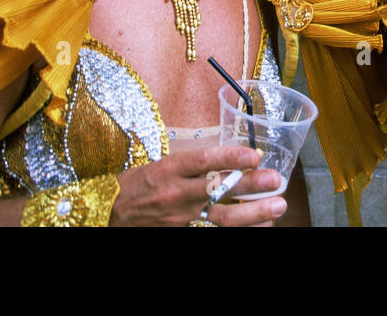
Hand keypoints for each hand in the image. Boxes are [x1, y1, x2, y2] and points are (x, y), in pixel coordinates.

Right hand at [110, 146, 287, 226]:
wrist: (109, 213)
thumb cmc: (138, 185)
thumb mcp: (161, 165)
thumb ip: (194, 164)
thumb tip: (233, 158)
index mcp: (170, 169)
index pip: (204, 160)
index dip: (231, 157)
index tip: (254, 154)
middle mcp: (176, 193)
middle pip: (218, 190)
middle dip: (250, 185)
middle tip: (276, 180)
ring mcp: (180, 217)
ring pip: (222, 217)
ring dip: (252, 212)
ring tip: (276, 207)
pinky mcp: (183, 232)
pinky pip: (214, 231)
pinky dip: (238, 229)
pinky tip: (258, 226)